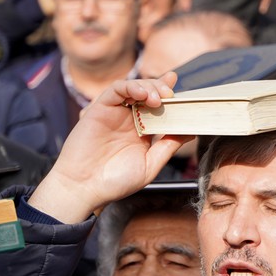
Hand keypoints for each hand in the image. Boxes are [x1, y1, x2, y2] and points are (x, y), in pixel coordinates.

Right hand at [28, 78, 186, 223]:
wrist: (85, 189)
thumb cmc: (116, 182)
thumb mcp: (150, 165)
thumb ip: (168, 147)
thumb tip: (191, 132)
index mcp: (142, 131)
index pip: (159, 108)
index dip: (171, 97)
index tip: (186, 93)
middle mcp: (129, 119)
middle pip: (148, 93)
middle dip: (162, 89)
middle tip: (171, 95)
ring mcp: (114, 113)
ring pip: (133, 87)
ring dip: (148, 86)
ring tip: (158, 98)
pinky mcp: (98, 109)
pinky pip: (115, 90)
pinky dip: (129, 86)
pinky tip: (141, 94)